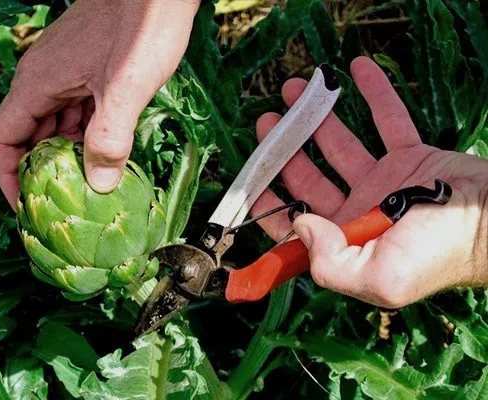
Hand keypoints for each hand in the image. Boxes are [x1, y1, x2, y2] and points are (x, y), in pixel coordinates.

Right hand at [0, 0, 198, 206]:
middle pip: (29, 134)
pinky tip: (105, 153)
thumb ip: (110, 137)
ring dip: (67, 154)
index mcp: (39, 81)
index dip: (8, 175)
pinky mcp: (91, 71)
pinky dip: (86, 135)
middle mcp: (46, 77)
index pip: (4, 137)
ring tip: (84, 186)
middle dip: (41, 171)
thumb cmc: (143, 25)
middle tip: (59, 205)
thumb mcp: (127, 87)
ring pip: (56, 124)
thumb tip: (99, 184)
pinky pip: (78, 111)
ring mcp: (68, 73)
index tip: (23, 206)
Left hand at [252, 56, 487, 307]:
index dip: (268, 204)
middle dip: (284, 151)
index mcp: (344, 240)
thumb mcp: (379, 279)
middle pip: (309, 179)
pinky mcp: (410, 157)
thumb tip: (301, 226)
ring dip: (316, 118)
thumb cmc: (438, 257)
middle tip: (266, 123)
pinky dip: (374, 94)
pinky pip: (388, 119)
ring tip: (293, 91)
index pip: (293, 223)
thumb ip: (330, 263)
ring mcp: (383, 182)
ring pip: (340, 144)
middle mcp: (357, 210)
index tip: (249, 179)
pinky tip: (357, 69)